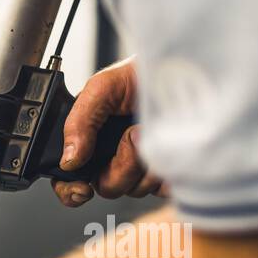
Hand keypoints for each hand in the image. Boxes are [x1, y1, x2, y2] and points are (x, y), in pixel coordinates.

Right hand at [53, 58, 166, 206]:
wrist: (188, 67)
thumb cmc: (144, 72)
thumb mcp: (102, 87)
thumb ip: (78, 122)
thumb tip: (69, 159)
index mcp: (90, 141)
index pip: (69, 179)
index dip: (70, 189)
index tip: (81, 188)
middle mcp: (114, 156)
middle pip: (105, 187)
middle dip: (119, 167)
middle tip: (132, 137)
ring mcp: (144, 165)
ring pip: (135, 189)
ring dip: (145, 164)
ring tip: (154, 129)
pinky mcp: (171, 170)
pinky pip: (165, 189)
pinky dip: (168, 173)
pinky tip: (172, 147)